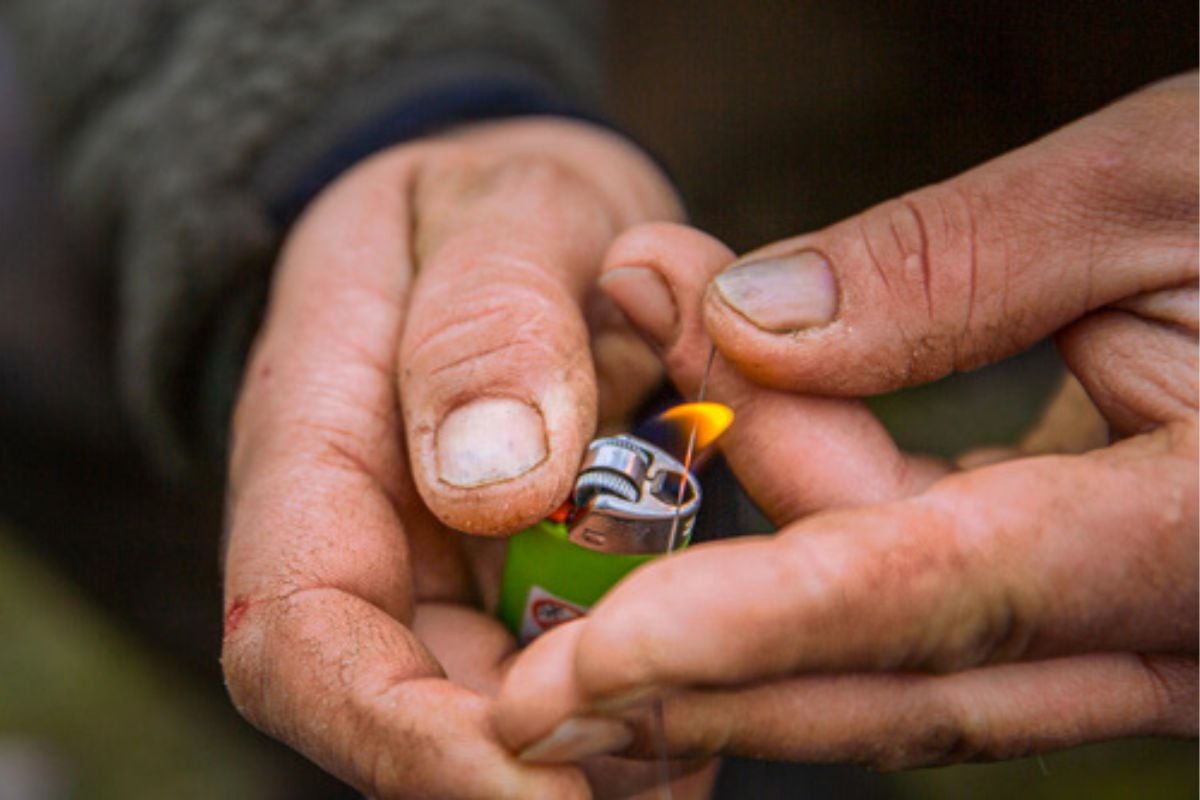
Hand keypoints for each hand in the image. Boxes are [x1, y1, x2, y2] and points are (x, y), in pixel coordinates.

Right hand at [220, 118, 684, 796]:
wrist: (512, 228)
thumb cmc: (493, 208)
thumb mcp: (496, 215)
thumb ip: (486, 323)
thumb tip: (490, 482)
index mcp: (314, 458)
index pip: (302, 645)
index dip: (407, 741)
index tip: (548, 784)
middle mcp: (371, 549)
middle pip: (415, 711)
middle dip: (538, 763)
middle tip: (685, 754)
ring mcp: (447, 581)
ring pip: (503, 715)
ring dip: (606, 745)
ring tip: (722, 717)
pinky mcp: (522, 592)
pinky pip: (572, 677)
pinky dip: (643, 699)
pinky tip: (723, 682)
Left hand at [493, 75, 1197, 768]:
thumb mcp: (1160, 192)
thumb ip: (951, 268)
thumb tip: (751, 325)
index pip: (933, 600)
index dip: (752, 634)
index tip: (582, 661)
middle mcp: (1168, 625)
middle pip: (890, 678)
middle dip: (698, 687)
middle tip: (521, 684)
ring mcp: (1131, 628)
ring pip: (896, 650)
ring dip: (737, 591)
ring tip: (611, 475)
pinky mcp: (1088, 596)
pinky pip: (926, 596)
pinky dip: (815, 533)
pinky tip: (729, 440)